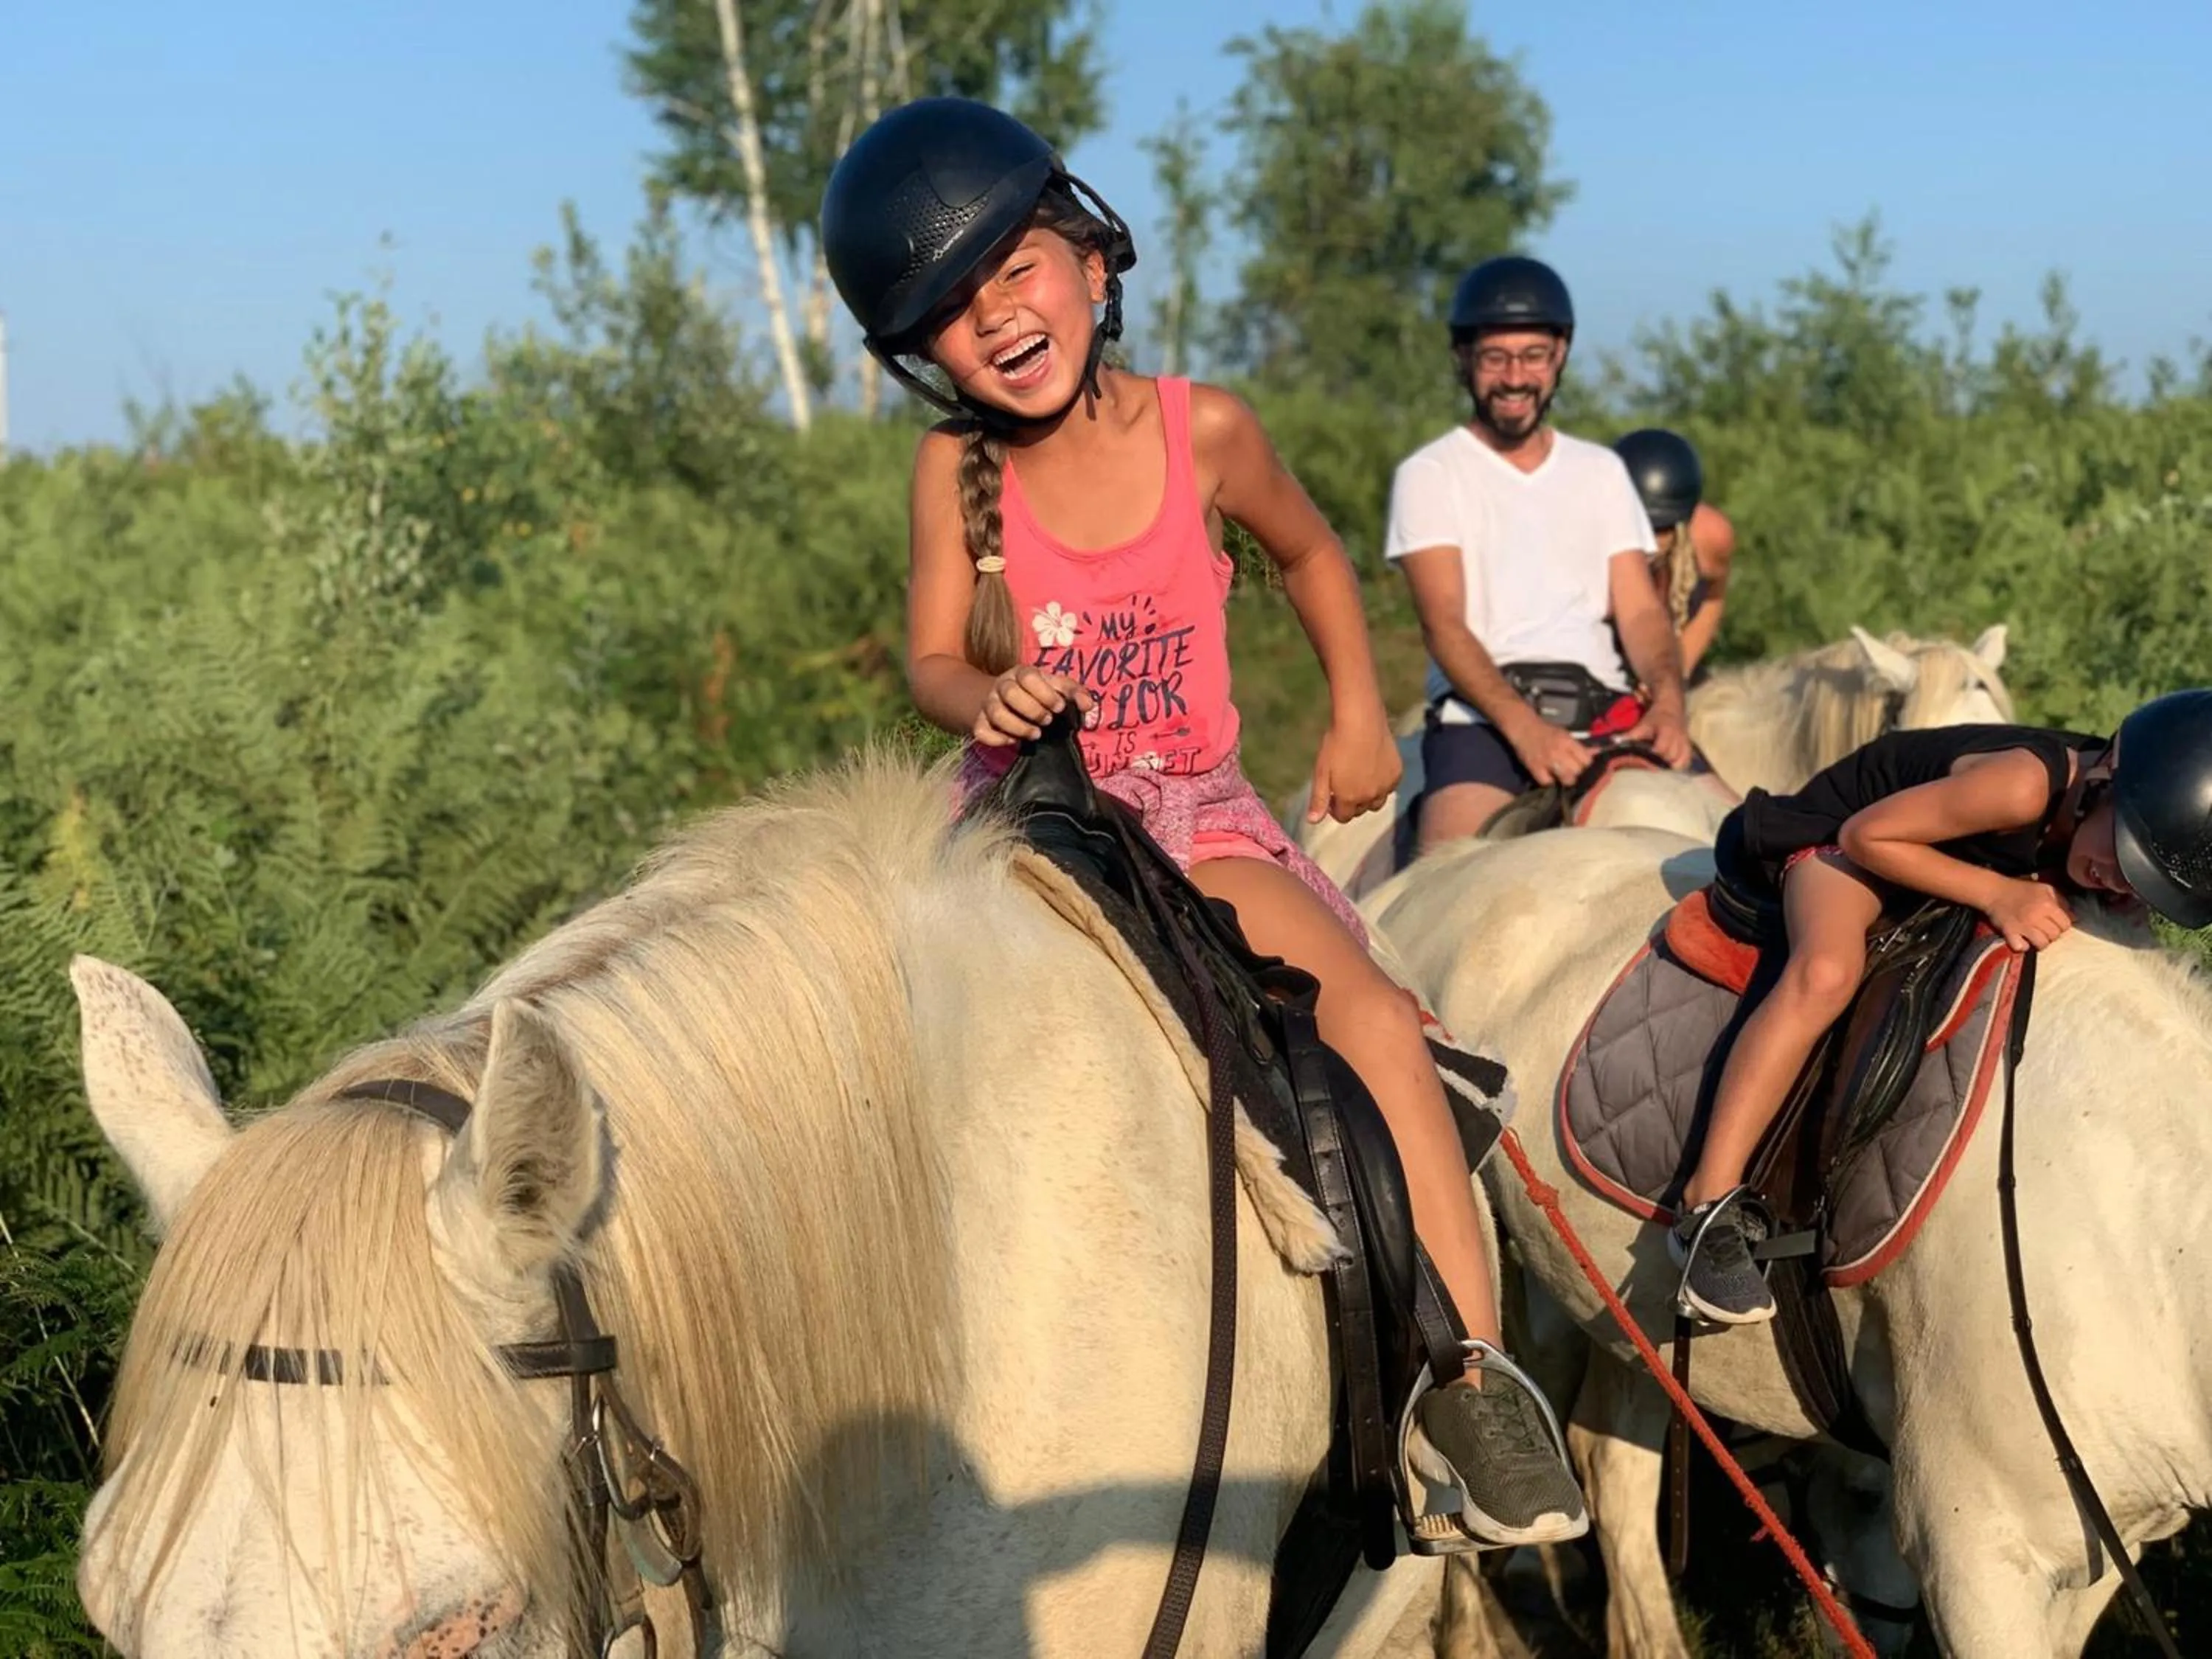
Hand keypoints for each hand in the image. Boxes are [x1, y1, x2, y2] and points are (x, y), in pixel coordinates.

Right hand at [973, 667, 1094, 746]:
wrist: (1003, 701)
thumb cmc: (1038, 694)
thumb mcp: (1057, 688)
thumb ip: (1075, 693)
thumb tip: (1089, 705)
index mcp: (1022, 673)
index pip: (1029, 676)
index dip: (1045, 693)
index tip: (1059, 708)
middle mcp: (1002, 685)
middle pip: (1010, 692)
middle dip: (1032, 709)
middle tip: (1048, 721)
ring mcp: (988, 703)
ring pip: (995, 712)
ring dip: (1017, 727)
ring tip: (1036, 735)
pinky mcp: (979, 723)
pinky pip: (982, 731)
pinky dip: (998, 739)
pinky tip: (1013, 741)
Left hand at [1307, 713, 1402, 823]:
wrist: (1361, 720)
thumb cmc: (1336, 744)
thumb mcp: (1321, 771)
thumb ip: (1318, 799)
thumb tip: (1312, 821)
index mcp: (1349, 799)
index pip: (1343, 817)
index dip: (1335, 809)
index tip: (1331, 794)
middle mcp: (1370, 797)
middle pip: (1360, 810)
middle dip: (1351, 803)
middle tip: (1344, 784)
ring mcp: (1386, 786)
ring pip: (1377, 802)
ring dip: (1368, 797)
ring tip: (1359, 778)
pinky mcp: (1397, 774)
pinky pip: (1389, 788)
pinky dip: (1381, 785)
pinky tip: (1373, 769)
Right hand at [1503, 711, 1593, 787]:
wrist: (1524, 728)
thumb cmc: (1546, 730)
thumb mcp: (1565, 734)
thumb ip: (1579, 746)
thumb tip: (1597, 752)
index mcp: (1568, 741)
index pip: (1586, 760)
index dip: (1585, 763)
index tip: (1581, 763)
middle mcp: (1559, 752)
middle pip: (1578, 771)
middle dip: (1576, 771)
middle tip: (1571, 769)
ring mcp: (1546, 761)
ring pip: (1566, 779)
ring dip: (1566, 778)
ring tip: (1562, 775)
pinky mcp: (1535, 768)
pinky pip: (1547, 782)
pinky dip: (1549, 780)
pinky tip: (1548, 776)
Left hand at [1622, 698, 1693, 768]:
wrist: (1671, 709)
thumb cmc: (1655, 718)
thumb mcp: (1643, 724)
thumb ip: (1631, 735)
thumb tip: (1615, 742)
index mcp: (1667, 731)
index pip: (1661, 749)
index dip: (1652, 756)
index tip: (1644, 762)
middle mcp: (1679, 738)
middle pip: (1671, 757)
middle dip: (1660, 763)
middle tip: (1650, 766)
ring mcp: (1685, 744)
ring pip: (1680, 762)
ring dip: (1669, 767)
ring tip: (1659, 768)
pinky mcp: (1689, 748)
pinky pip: (1686, 762)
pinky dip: (1678, 767)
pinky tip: (1669, 768)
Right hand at [1984, 877, 2072, 952]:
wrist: (1994, 891)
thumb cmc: (2021, 889)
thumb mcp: (2045, 889)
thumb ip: (2062, 901)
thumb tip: (2075, 918)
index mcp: (2047, 905)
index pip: (2066, 924)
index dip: (2061, 925)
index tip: (2053, 922)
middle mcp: (2037, 916)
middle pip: (2055, 936)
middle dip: (2051, 933)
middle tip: (2043, 928)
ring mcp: (2023, 926)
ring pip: (2042, 944)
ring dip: (2039, 941)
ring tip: (2034, 935)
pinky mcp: (2009, 932)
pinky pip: (2021, 947)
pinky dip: (2022, 946)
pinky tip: (2021, 940)